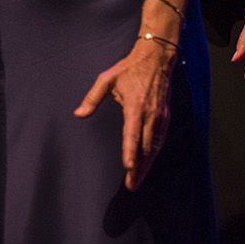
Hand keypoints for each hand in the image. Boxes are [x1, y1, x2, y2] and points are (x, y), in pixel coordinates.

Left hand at [73, 38, 174, 190]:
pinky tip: (148, 164)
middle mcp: (150, 114)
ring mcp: (160, 117)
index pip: (132, 133)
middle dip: (139, 167)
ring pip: (155, 147)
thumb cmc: (130, 68)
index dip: (130, 151)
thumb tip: (78, 114)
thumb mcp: (107, 79)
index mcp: (135, 105)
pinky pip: (160, 140)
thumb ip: (92, 98)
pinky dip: (154, 154)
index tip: (128, 167)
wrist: (156, 58)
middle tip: (131, 185)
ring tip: (137, 180)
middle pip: (145, 147)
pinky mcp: (166, 117)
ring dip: (147, 165)